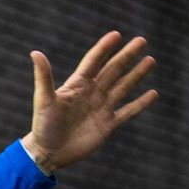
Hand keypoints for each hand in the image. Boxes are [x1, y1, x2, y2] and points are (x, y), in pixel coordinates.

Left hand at [21, 31, 156, 172]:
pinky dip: (140, 103)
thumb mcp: (43, 99)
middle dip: (127, 56)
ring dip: (136, 74)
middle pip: (113, 70)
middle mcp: (91, 94)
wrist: (48, 153)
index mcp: (77, 85)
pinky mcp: (107, 125)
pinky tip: (153, 93)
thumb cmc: (42, 125)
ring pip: (123, 87)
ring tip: (150, 60)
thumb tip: (35, 53)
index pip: (93, 61)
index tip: (116, 34)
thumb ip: (44, 76)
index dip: (104, 48)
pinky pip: (128, 111)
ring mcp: (101, 108)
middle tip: (141, 41)